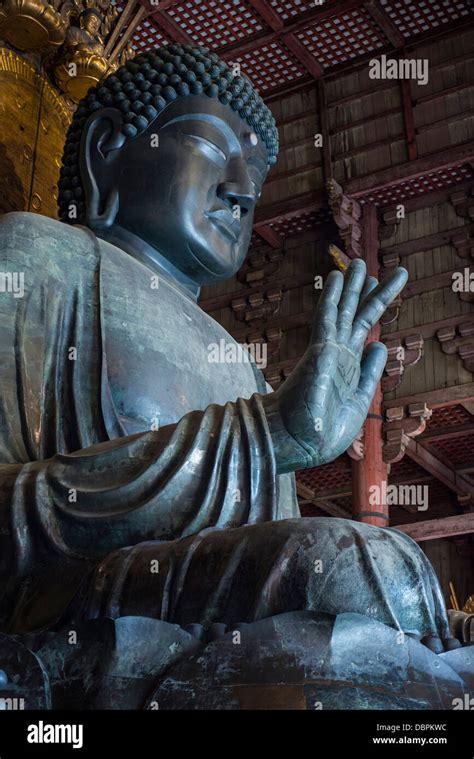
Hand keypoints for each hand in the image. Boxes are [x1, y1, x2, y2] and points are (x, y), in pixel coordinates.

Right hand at [260, 259, 407, 473]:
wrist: (301, 442)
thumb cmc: (325, 430)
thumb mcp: (360, 399)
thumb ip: (370, 371)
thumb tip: (380, 344)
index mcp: (349, 366)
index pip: (363, 329)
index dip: (373, 307)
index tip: (378, 288)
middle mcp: (339, 353)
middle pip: (355, 314)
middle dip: (365, 290)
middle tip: (369, 266)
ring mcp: (329, 350)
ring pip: (344, 310)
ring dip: (352, 286)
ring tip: (360, 262)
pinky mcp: (320, 351)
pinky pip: (327, 317)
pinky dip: (333, 296)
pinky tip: (338, 276)